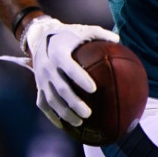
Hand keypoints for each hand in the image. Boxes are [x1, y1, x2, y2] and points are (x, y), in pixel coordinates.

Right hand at [0, 15, 119, 127]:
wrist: (40, 38)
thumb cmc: (68, 35)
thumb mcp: (83, 30)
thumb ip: (100, 34)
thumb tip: (118, 39)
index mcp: (59, 53)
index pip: (70, 68)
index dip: (80, 78)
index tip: (94, 89)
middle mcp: (47, 67)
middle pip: (60, 88)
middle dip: (74, 102)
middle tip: (89, 113)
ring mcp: (41, 79)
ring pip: (51, 99)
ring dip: (64, 112)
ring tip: (79, 122)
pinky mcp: (38, 86)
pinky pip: (42, 104)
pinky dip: (51, 115)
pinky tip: (63, 126)